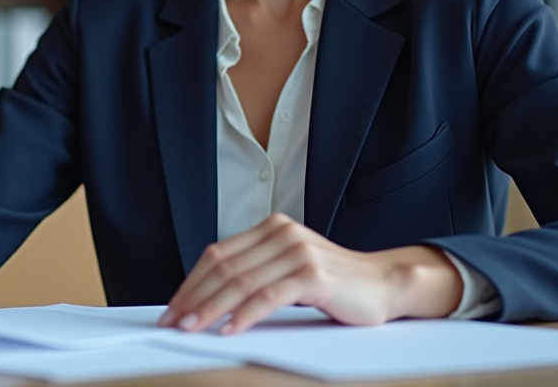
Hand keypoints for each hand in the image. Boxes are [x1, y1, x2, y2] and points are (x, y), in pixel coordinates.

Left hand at [158, 213, 461, 333]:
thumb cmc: (334, 285)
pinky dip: (244, 315)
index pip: (219, 254)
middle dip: (194, 298)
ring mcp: (298, 251)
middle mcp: (282, 233)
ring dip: (211, 309)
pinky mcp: (313, 274)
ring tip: (192, 329)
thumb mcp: (288, 270)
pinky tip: (229, 330)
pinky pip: (268, 297)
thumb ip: (256, 274)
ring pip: (241, 283)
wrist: (384, 285)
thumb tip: (207, 301)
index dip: (192, 282)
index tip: (173, 308)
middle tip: (174, 322)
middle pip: (225, 268)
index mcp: (271, 227)